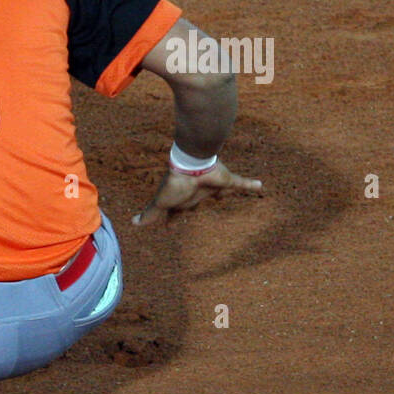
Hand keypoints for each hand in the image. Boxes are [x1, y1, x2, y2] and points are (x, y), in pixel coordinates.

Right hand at [132, 161, 262, 226]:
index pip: (177, 212)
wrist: (189, 167)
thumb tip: (132, 223)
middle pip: (197, 202)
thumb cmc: (174, 186)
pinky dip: (251, 185)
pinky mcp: (227, 182)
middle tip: (196, 210)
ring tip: (228, 196)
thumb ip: (149, 214)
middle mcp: (198, 194)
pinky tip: (261, 185)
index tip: (169, 226)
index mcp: (183, 200)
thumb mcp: (160, 204)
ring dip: (225, 194)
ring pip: (219, 193)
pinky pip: (241, 184)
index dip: (174, 219)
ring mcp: (212, 187)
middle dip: (196, 205)